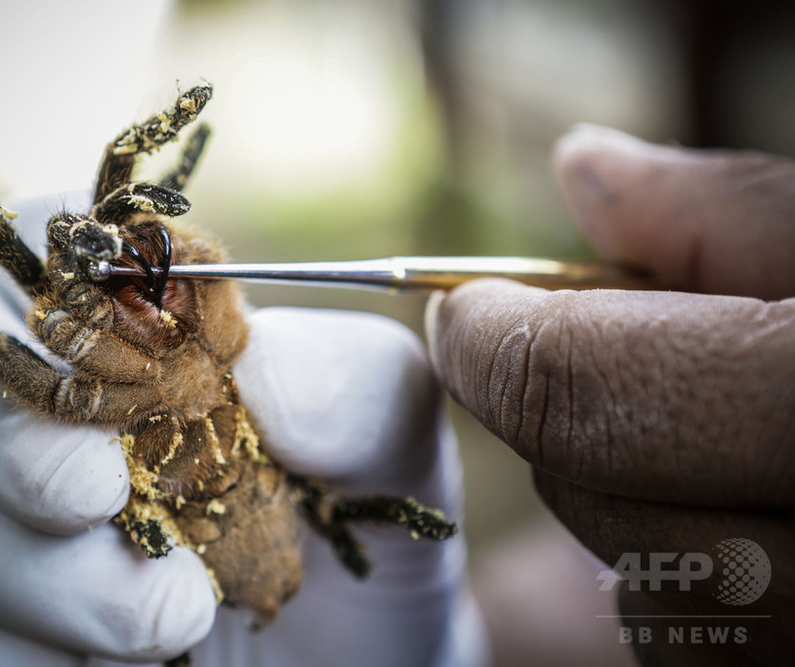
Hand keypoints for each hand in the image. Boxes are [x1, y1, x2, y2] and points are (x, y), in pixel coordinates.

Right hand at [0, 193, 478, 665]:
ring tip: (168, 618)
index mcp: (113, 330)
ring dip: (30, 567)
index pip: (41, 241)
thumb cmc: (351, 552)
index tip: (146, 338)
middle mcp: (12, 407)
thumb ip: (353, 387)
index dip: (69, 267)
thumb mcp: (387, 462)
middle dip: (12, 425)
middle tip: (104, 496)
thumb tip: (265, 364)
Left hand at [427, 125, 794, 665]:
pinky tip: (758, 518)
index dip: (499, 339)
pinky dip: (689, 581)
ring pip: (643, 593)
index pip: (600, 389)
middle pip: (603, 492)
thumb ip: (739, 214)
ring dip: (637, 498)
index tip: (465, 310)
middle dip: (570, 412)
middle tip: (597, 354)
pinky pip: (697, 651)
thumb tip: (587, 167)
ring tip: (723, 435)